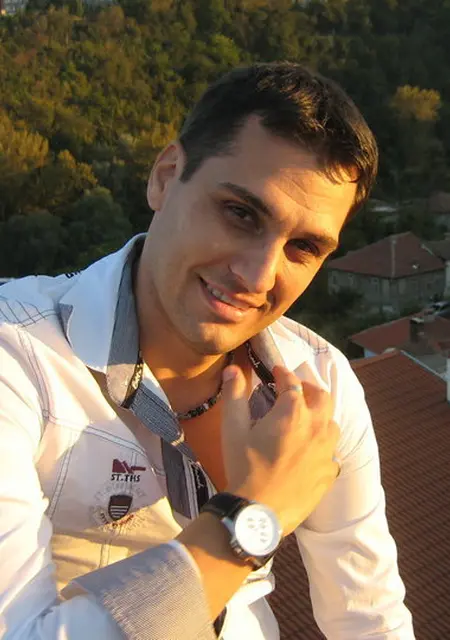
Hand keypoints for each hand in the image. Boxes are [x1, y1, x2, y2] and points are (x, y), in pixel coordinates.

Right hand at [221, 364, 339, 535]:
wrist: (257, 513)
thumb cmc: (243, 467)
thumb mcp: (233, 429)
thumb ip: (234, 396)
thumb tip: (233, 369)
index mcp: (292, 413)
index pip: (292, 383)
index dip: (283, 373)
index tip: (276, 371)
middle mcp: (316, 428)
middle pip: (322, 397)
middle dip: (308, 389)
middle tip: (295, 390)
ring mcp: (326, 452)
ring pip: (331, 424)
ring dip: (319, 416)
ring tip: (305, 420)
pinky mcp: (330, 474)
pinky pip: (332, 453)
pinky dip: (322, 446)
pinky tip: (310, 452)